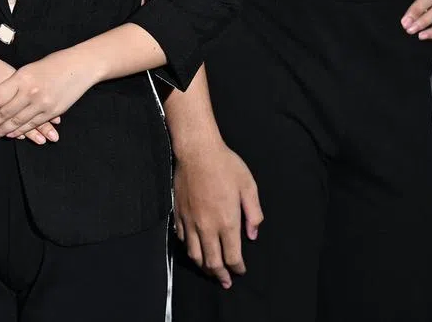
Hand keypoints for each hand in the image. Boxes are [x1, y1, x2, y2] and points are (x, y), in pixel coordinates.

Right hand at [0, 44, 59, 145]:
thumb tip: (24, 83)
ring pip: (15, 118)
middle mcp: (7, 90)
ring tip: (41, 141)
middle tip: (54, 137)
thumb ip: (11, 77)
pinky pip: (0, 123)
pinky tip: (17, 137)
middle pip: (28, 108)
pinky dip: (9, 130)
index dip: (45, 107)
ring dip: (28, 131)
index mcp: (12, 77)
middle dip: (42, 124)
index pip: (34, 96)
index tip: (58, 120)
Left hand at [0, 48, 97, 139]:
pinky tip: (10, 134)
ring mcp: (42, 104)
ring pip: (17, 122)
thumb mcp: (29, 68)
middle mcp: (31, 92)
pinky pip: (31, 125)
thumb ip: (15, 82)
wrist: (80, 66)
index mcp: (22, 77)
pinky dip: (19, 131)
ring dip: (2, 130)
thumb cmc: (54, 63)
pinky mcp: (52, 112)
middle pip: (4, 113)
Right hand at [173, 140, 261, 287]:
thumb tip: (252, 235)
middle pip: (212, 262)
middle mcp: (207, 226)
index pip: (232, 256)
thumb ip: (253, 214)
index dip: (237, 268)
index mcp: (227, 221)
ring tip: (209, 269)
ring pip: (194, 254)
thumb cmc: (225, 165)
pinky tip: (194, 248)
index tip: (241, 270)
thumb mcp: (248, 186)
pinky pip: (181, 238)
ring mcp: (190, 221)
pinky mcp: (178, 213)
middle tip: (225, 280)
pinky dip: (189, 248)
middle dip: (220, 275)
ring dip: (203, 266)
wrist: (197, 150)